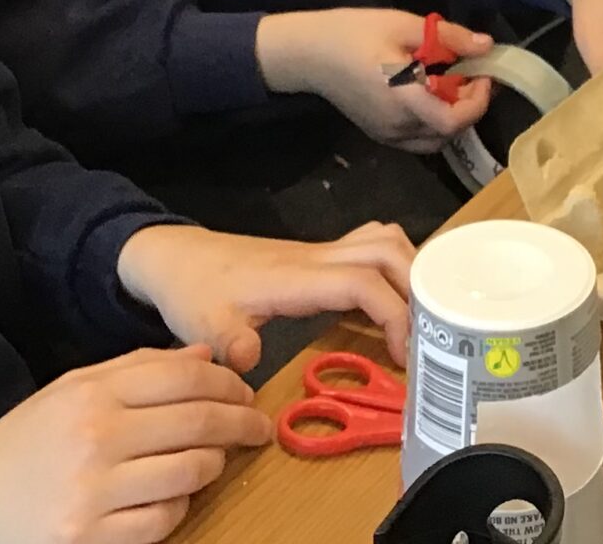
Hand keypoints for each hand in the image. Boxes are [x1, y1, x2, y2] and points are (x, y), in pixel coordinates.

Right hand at [0, 344, 266, 543]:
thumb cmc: (19, 448)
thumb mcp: (68, 392)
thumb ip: (136, 369)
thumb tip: (206, 355)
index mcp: (89, 395)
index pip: (183, 376)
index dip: (228, 384)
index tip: (248, 393)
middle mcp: (94, 440)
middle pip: (198, 423)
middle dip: (241, 424)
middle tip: (258, 428)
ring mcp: (94, 495)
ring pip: (191, 474)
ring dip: (212, 467)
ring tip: (213, 461)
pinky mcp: (92, 540)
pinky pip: (165, 522)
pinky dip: (178, 509)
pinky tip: (173, 499)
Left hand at [119, 222, 414, 374]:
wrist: (175, 256)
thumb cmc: (192, 289)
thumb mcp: (200, 322)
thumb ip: (226, 342)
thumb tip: (252, 363)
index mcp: (297, 275)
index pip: (364, 282)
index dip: (394, 315)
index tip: (404, 356)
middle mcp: (317, 257)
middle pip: (388, 250)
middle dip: (418, 288)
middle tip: (427, 336)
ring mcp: (319, 253)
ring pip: (384, 240)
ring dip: (410, 270)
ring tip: (419, 318)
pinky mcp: (317, 258)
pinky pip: (370, 248)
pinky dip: (394, 266)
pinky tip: (393, 302)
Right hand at [256, 8, 494, 151]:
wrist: (308, 54)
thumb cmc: (354, 34)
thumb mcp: (404, 25)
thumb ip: (448, 38)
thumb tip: (486, 45)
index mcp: (404, 98)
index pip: (454, 120)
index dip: (478, 102)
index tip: (483, 73)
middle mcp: (398, 125)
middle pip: (450, 132)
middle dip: (471, 105)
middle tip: (472, 73)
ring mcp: (387, 135)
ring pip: (436, 140)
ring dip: (454, 118)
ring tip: (453, 85)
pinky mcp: (379, 135)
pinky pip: (419, 141)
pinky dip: (435, 125)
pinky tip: (431, 97)